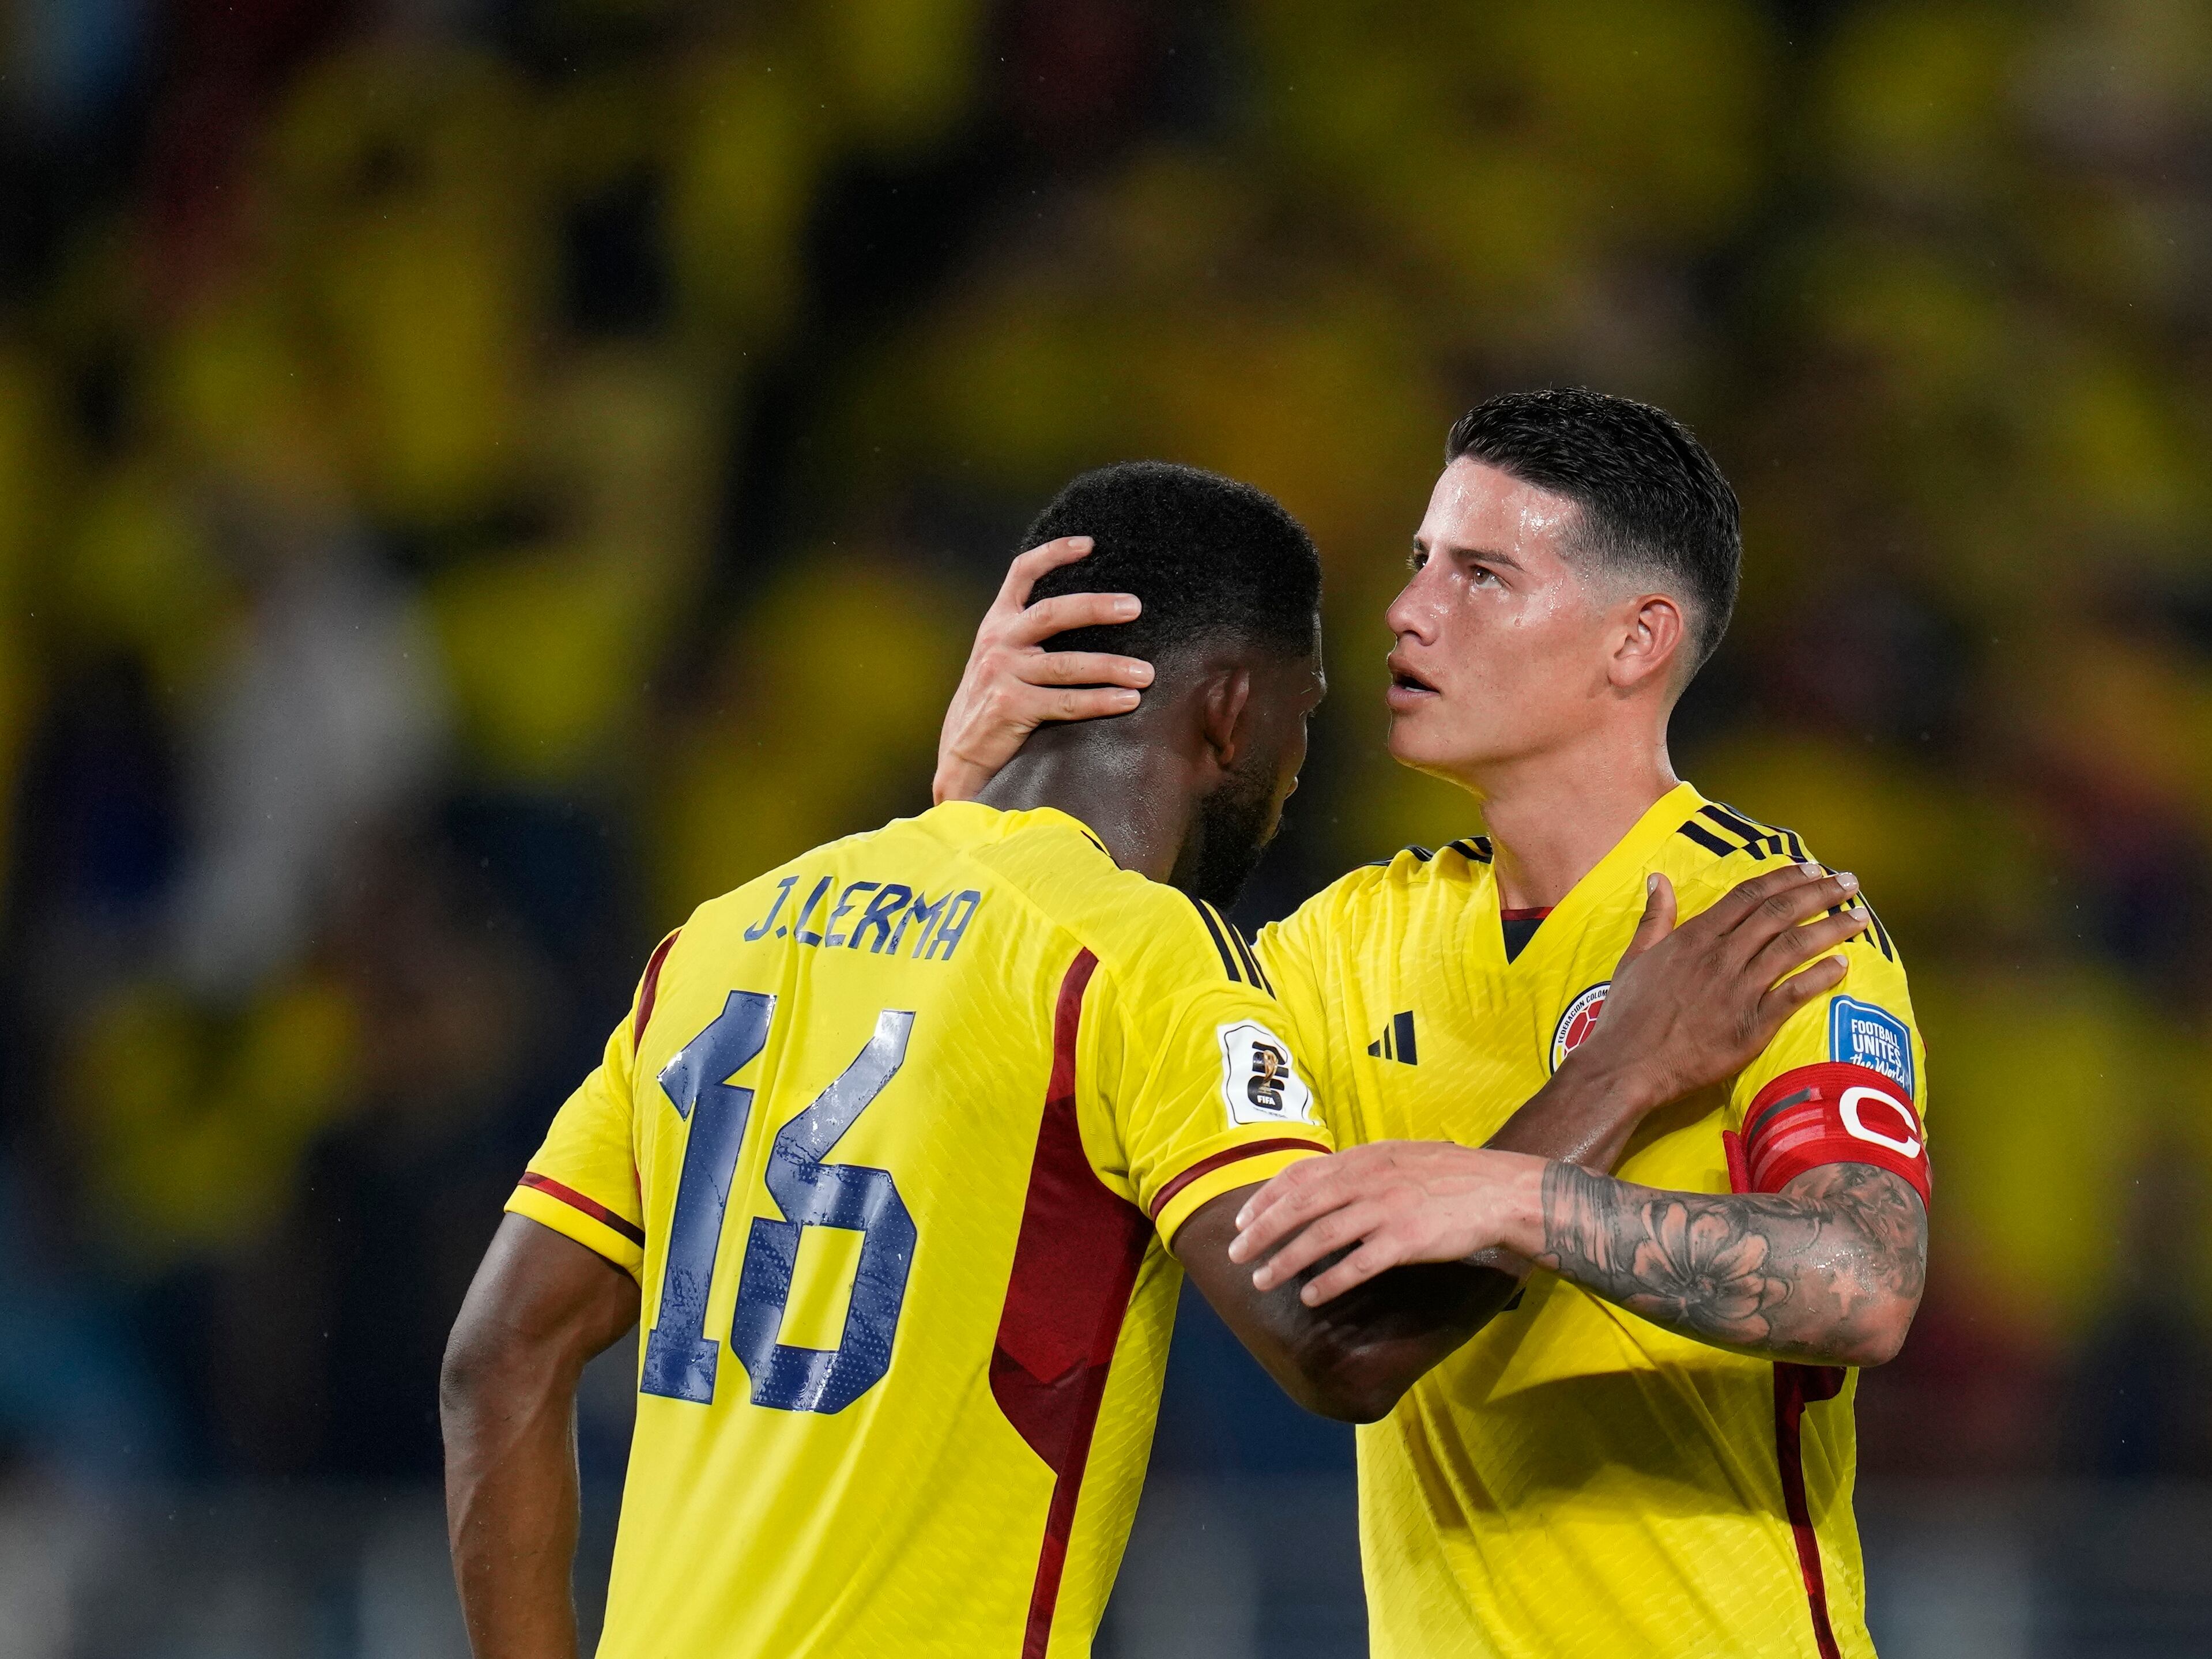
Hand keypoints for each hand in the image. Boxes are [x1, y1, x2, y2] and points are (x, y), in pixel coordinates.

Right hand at [932, 537, 1155, 802]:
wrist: (961, 756)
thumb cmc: (993, 708)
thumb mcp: (1001, 662)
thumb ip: (1029, 640)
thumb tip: (1089, 620)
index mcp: (997, 625)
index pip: (1021, 574)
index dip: (1053, 553)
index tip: (1089, 544)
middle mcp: (997, 643)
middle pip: (1052, 612)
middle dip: (1096, 607)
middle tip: (1134, 607)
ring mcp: (1002, 674)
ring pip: (1067, 664)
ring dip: (1111, 667)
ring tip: (1145, 673)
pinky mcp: (1010, 707)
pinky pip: (1066, 702)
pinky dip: (1100, 701)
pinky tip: (1128, 701)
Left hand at [1228, 1143, 1549, 1305]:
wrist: (1499, 1189)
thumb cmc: (1449, 1175)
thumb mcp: (1398, 1156)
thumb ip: (1359, 1169)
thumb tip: (1320, 1183)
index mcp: (1363, 1158)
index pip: (1299, 1175)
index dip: (1265, 1198)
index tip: (1241, 1219)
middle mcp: (1367, 1180)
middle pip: (1300, 1206)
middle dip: (1262, 1231)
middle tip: (1236, 1254)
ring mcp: (1385, 1210)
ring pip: (1321, 1236)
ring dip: (1285, 1260)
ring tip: (1262, 1280)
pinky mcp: (1405, 1241)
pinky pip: (1357, 1265)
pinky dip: (1329, 1281)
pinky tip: (1309, 1296)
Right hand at [1568, 862, 1869, 1110]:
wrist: (1627, 1065)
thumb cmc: (1626, 1015)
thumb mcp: (1634, 958)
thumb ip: (1654, 918)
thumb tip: (1658, 879)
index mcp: (1695, 937)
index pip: (1748, 896)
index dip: (1784, 878)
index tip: (1810, 869)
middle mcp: (1721, 956)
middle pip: (1779, 913)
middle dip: (1819, 893)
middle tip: (1848, 882)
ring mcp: (1739, 989)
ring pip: (1794, 947)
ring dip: (1831, 928)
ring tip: (1859, 916)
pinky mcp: (1752, 1024)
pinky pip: (1795, 993)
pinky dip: (1821, 976)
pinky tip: (1842, 965)